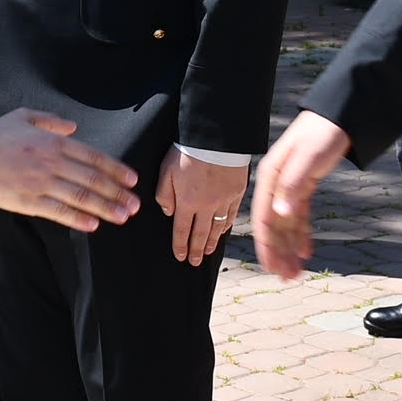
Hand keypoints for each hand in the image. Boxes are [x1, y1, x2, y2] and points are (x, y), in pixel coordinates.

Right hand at [0, 109, 138, 231]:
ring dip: (106, 208)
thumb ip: (51, 121)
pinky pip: (60, 212)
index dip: (116, 169)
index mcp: (54, 142)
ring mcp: (42, 183)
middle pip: (93, 179)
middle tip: (136, 204)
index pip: (94, 157)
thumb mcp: (24, 116)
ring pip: (82, 197)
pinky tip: (94, 225)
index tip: (132, 180)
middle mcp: (53, 163)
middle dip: (118, 192)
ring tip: (124, 216)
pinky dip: (79, 219)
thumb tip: (73, 127)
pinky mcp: (30, 202)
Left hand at [154, 147, 250, 266]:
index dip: (180, 245)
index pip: (182, 230)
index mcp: (187, 202)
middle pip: (200, 233)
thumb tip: (168, 212)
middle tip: (194, 262)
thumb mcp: (166, 171)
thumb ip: (164, 194)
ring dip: (211, 241)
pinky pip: (231, 214)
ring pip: (217, 227)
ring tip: (207, 252)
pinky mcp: (237, 192)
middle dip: (196, 250)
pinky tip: (223, 232)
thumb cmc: (187, 152)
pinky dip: (226, 225)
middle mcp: (206, 206)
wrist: (216, 138)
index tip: (180, 257)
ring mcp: (224, 200)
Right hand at [250, 110, 350, 279]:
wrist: (341, 114)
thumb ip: (293, 186)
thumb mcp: (309, 158)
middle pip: (273, 225)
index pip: (264, 218)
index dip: (267, 245)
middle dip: (279, 253)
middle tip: (288, 278)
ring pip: (286, 224)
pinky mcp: (303, 186)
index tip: (272, 269)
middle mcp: (276, 184)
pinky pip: (299, 216)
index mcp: (270, 177)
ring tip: (298, 272)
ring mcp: (289, 186)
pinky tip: (307, 250)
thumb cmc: (324, 132)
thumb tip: (280, 215)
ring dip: (290, 248)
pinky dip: (302, 234)